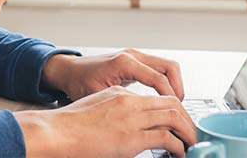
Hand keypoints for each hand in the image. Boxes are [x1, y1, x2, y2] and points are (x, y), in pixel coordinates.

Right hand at [15, 86, 196, 156]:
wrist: (55, 132)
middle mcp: (129, 102)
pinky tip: (179, 153)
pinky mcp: (131, 138)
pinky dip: (177, 146)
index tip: (178, 121)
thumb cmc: (67, 126)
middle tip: (192, 133)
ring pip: (173, 118)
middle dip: (186, 119)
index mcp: (119, 94)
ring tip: (191, 144)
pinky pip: (165, 138)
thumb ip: (112, 113)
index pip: (155, 98)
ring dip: (187, 132)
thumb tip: (121, 129)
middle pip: (170, 103)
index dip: (172, 109)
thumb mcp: (93, 109)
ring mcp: (131, 119)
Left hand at [41, 49, 184, 100]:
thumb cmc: (78, 82)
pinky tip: (163, 98)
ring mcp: (135, 56)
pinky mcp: (134, 61)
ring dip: (175, 84)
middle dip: (179, 88)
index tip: (175, 113)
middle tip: (180, 108)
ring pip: (167, 66)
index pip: (158, 79)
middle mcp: (133, 56)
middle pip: (170, 67)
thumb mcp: (98, 96)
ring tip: (174, 104)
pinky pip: (158, 68)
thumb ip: (119, 106)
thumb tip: (138, 123)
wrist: (68, 70)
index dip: (170, 97)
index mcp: (125, 63)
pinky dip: (166, 81)